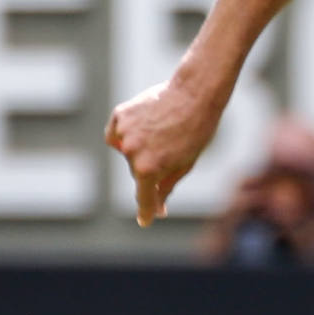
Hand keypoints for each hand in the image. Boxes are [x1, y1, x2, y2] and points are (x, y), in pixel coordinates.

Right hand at [105, 75, 224, 225]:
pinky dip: (127, 132)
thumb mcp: (185, 164)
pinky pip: (117, 132)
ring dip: (139, 148)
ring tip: (163, 132)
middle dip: (151, 167)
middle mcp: (131, 152)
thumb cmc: (196, 131)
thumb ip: (167, 187)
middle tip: (172, 149)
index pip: (144, 198)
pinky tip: (146, 125)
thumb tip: (158, 209)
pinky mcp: (120, 115)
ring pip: (126, 151)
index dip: (146, 211)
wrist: (195, 94)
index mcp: (148, 169)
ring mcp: (123, 132)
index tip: (145, 220)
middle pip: (137, 172)